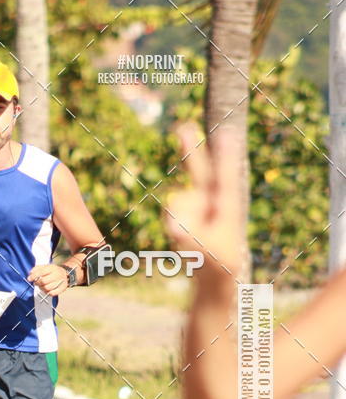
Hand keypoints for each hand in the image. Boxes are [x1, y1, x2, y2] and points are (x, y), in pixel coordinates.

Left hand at [27, 264, 68, 295]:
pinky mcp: (62, 288)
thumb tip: (30, 274)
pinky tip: (45, 289)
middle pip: (43, 281)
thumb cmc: (53, 271)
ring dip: (41, 288)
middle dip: (37, 283)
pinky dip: (47, 292)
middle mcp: (57, 274)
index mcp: (52, 268)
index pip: (41, 272)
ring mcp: (60, 282)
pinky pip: (52, 293)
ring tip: (41, 286)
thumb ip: (37, 269)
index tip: (29, 279)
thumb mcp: (46, 266)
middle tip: (36, 283)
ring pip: (47, 288)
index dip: (34, 276)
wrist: (66, 274)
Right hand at [164, 123, 242, 278]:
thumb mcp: (206, 252)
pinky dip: (174, 224)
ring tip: (193, 238)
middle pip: (201, 169)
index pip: (225, 179)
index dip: (224, 158)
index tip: (227, 134)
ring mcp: (197, 204)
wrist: (217, 270)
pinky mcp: (184, 211)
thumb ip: (188, 237)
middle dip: (191, 149)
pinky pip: (171, 214)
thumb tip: (171, 224)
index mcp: (227, 206)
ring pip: (177, 203)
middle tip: (183, 127)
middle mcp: (212, 200)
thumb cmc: (218, 260)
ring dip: (178, 220)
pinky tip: (182, 235)